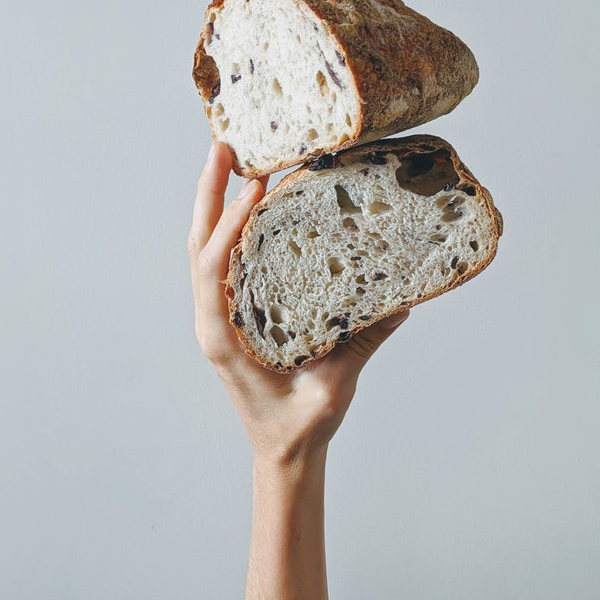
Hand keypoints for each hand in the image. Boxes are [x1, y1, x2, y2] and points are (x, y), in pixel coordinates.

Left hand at [188, 142, 408, 471]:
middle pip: (199, 245)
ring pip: (207, 250)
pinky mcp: (233, 314)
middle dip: (209, 194)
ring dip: (214, 204)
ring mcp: (219, 316)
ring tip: (231, 161)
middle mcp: (212, 321)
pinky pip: (224, 262)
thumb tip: (400, 301)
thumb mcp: (332, 388)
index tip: (254, 188)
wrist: (283, 452)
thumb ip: (361, 345)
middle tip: (224, 147)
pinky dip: (230, 227)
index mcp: (223, 338)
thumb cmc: (300, 427)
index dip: (229, 226)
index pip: (213, 270)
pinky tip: (252, 204)